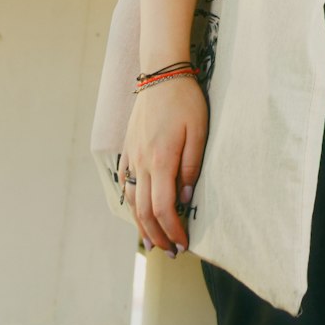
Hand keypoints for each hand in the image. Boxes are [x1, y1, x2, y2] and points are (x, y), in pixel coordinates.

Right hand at [118, 77, 208, 256]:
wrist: (162, 72)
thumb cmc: (185, 100)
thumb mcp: (198, 131)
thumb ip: (191, 166)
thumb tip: (185, 196)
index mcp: (161, 161)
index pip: (163, 208)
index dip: (173, 230)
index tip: (183, 244)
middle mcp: (142, 163)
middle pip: (144, 211)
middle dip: (158, 235)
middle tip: (170, 252)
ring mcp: (133, 156)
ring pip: (132, 200)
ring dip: (141, 224)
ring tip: (151, 242)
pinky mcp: (129, 147)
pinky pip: (126, 182)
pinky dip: (131, 202)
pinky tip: (136, 210)